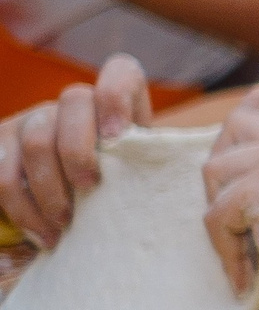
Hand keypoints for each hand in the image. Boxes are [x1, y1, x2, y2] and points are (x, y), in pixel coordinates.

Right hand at [0, 55, 153, 247]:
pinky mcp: (4, 148)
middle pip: (72, 101)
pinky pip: (3, 173)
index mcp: (117, 103)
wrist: (77, 200)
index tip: (117, 136)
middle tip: (91, 186)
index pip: (120, 72)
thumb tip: (188, 190)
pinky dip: (23, 209)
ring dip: (50, 187)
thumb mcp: (143, 173)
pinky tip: (45, 236)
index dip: (116, 96)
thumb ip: (154, 168)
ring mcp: (35, 121)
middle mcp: (75, 104)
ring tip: (66, 223)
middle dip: (80, 148)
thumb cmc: (126, 188)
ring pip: (36, 139)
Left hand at [201, 83, 258, 309]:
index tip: (253, 151)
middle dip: (226, 168)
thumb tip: (227, 168)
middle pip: (233, 124)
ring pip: (214, 169)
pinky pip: (214, 215)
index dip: (252, 112)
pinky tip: (247, 277)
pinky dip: (227, 252)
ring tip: (252, 248)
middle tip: (243, 212)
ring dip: (223, 214)